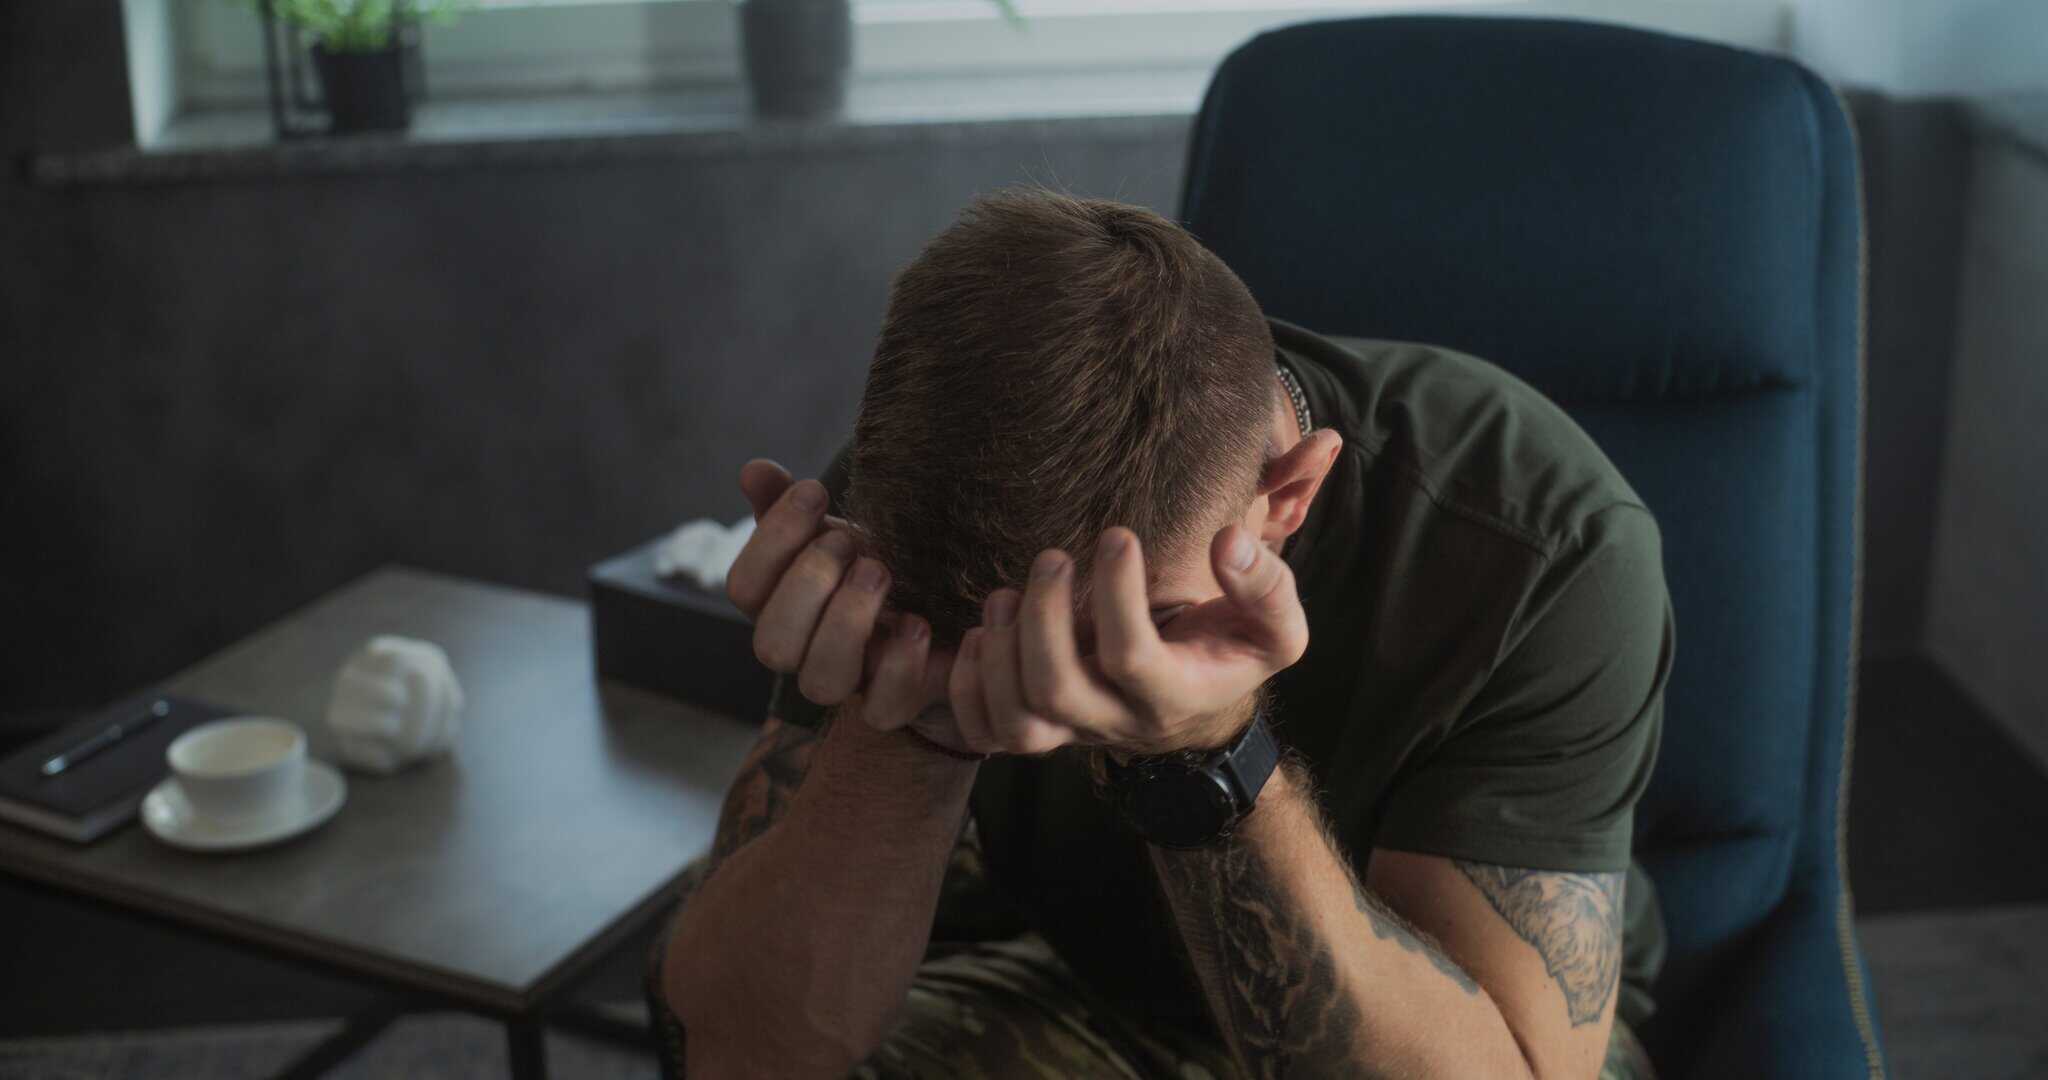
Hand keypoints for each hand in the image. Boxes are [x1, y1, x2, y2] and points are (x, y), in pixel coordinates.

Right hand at [724, 460, 970, 753]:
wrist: (940, 602)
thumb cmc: (872, 561)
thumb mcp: (834, 527)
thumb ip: (790, 503)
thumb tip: (754, 470)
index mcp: (777, 605)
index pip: (743, 587)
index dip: (772, 539)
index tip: (815, 491)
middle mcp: (803, 651)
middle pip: (771, 644)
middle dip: (807, 584)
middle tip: (847, 542)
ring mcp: (847, 682)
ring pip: (820, 681)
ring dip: (847, 622)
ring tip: (881, 571)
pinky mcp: (894, 702)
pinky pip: (883, 709)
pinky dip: (900, 666)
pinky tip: (918, 623)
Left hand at [955, 525, 1307, 756]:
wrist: (1199, 706)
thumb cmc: (1231, 648)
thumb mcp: (1275, 625)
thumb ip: (1266, 584)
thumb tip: (1227, 541)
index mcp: (1175, 693)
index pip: (1130, 656)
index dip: (1116, 593)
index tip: (1118, 535)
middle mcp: (1117, 721)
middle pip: (1057, 689)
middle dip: (1044, 617)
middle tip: (1053, 557)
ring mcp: (1074, 730)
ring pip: (1018, 718)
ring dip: (1001, 648)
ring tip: (1008, 593)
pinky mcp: (1042, 728)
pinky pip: (986, 732)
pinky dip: (970, 685)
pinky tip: (982, 633)